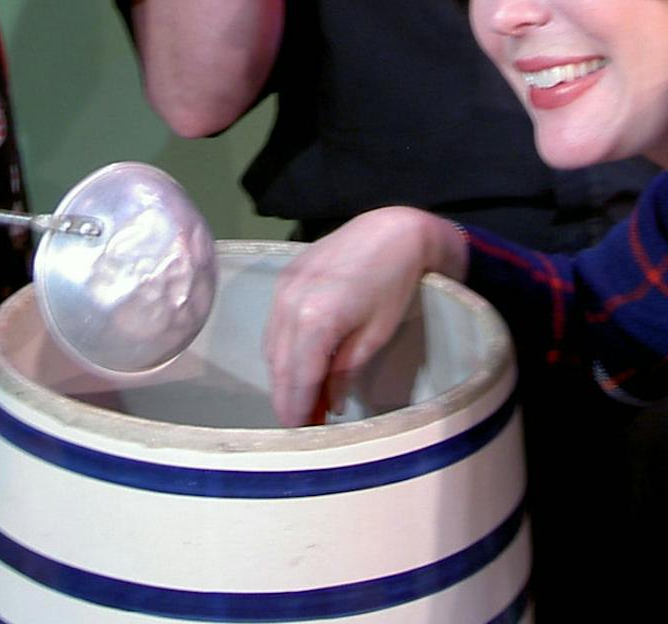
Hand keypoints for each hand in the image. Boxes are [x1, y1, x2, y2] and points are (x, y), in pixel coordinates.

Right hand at [262, 208, 462, 427]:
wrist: (392, 230)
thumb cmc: (394, 284)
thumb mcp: (376, 335)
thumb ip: (346, 372)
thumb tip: (330, 406)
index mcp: (315, 319)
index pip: (298, 378)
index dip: (298, 409)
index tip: (303, 436)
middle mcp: (290, 303)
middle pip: (279, 365)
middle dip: (288, 398)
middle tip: (303, 426)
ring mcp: (283, 287)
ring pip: (273, 346)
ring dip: (284, 376)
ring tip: (304, 400)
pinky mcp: (285, 277)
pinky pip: (275, 324)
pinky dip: (284, 350)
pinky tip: (299, 364)